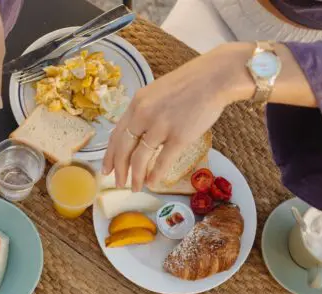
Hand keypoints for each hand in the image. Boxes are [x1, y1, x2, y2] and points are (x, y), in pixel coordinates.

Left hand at [102, 44, 252, 190]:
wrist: (215, 77)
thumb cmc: (190, 84)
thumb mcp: (157, 93)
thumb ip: (145, 111)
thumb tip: (138, 135)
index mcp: (137, 103)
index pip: (116, 134)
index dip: (109, 155)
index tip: (106, 169)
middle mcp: (144, 115)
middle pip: (124, 149)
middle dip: (119, 170)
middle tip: (118, 184)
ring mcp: (161, 126)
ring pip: (140, 159)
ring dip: (136, 177)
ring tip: (136, 188)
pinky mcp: (179, 137)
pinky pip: (162, 162)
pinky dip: (155, 175)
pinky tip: (152, 184)